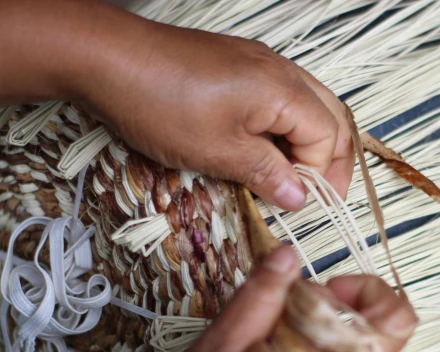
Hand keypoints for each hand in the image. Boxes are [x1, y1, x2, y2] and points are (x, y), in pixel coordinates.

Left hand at [80, 20, 353, 209]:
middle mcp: (281, 69)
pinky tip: (266, 149)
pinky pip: (281, 95)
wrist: (107, 58)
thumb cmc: (161, 104)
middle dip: (332, 158)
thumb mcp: (218, 152)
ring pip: (309, 103)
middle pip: (331, 114)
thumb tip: (298, 197)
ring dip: (310, 141)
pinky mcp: (238, 64)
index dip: (318, 176)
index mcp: (284, 89)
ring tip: (296, 176)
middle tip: (321, 194)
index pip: (326, 137)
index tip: (297, 205)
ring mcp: (259, 62)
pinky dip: (285, 125)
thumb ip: (267, 174)